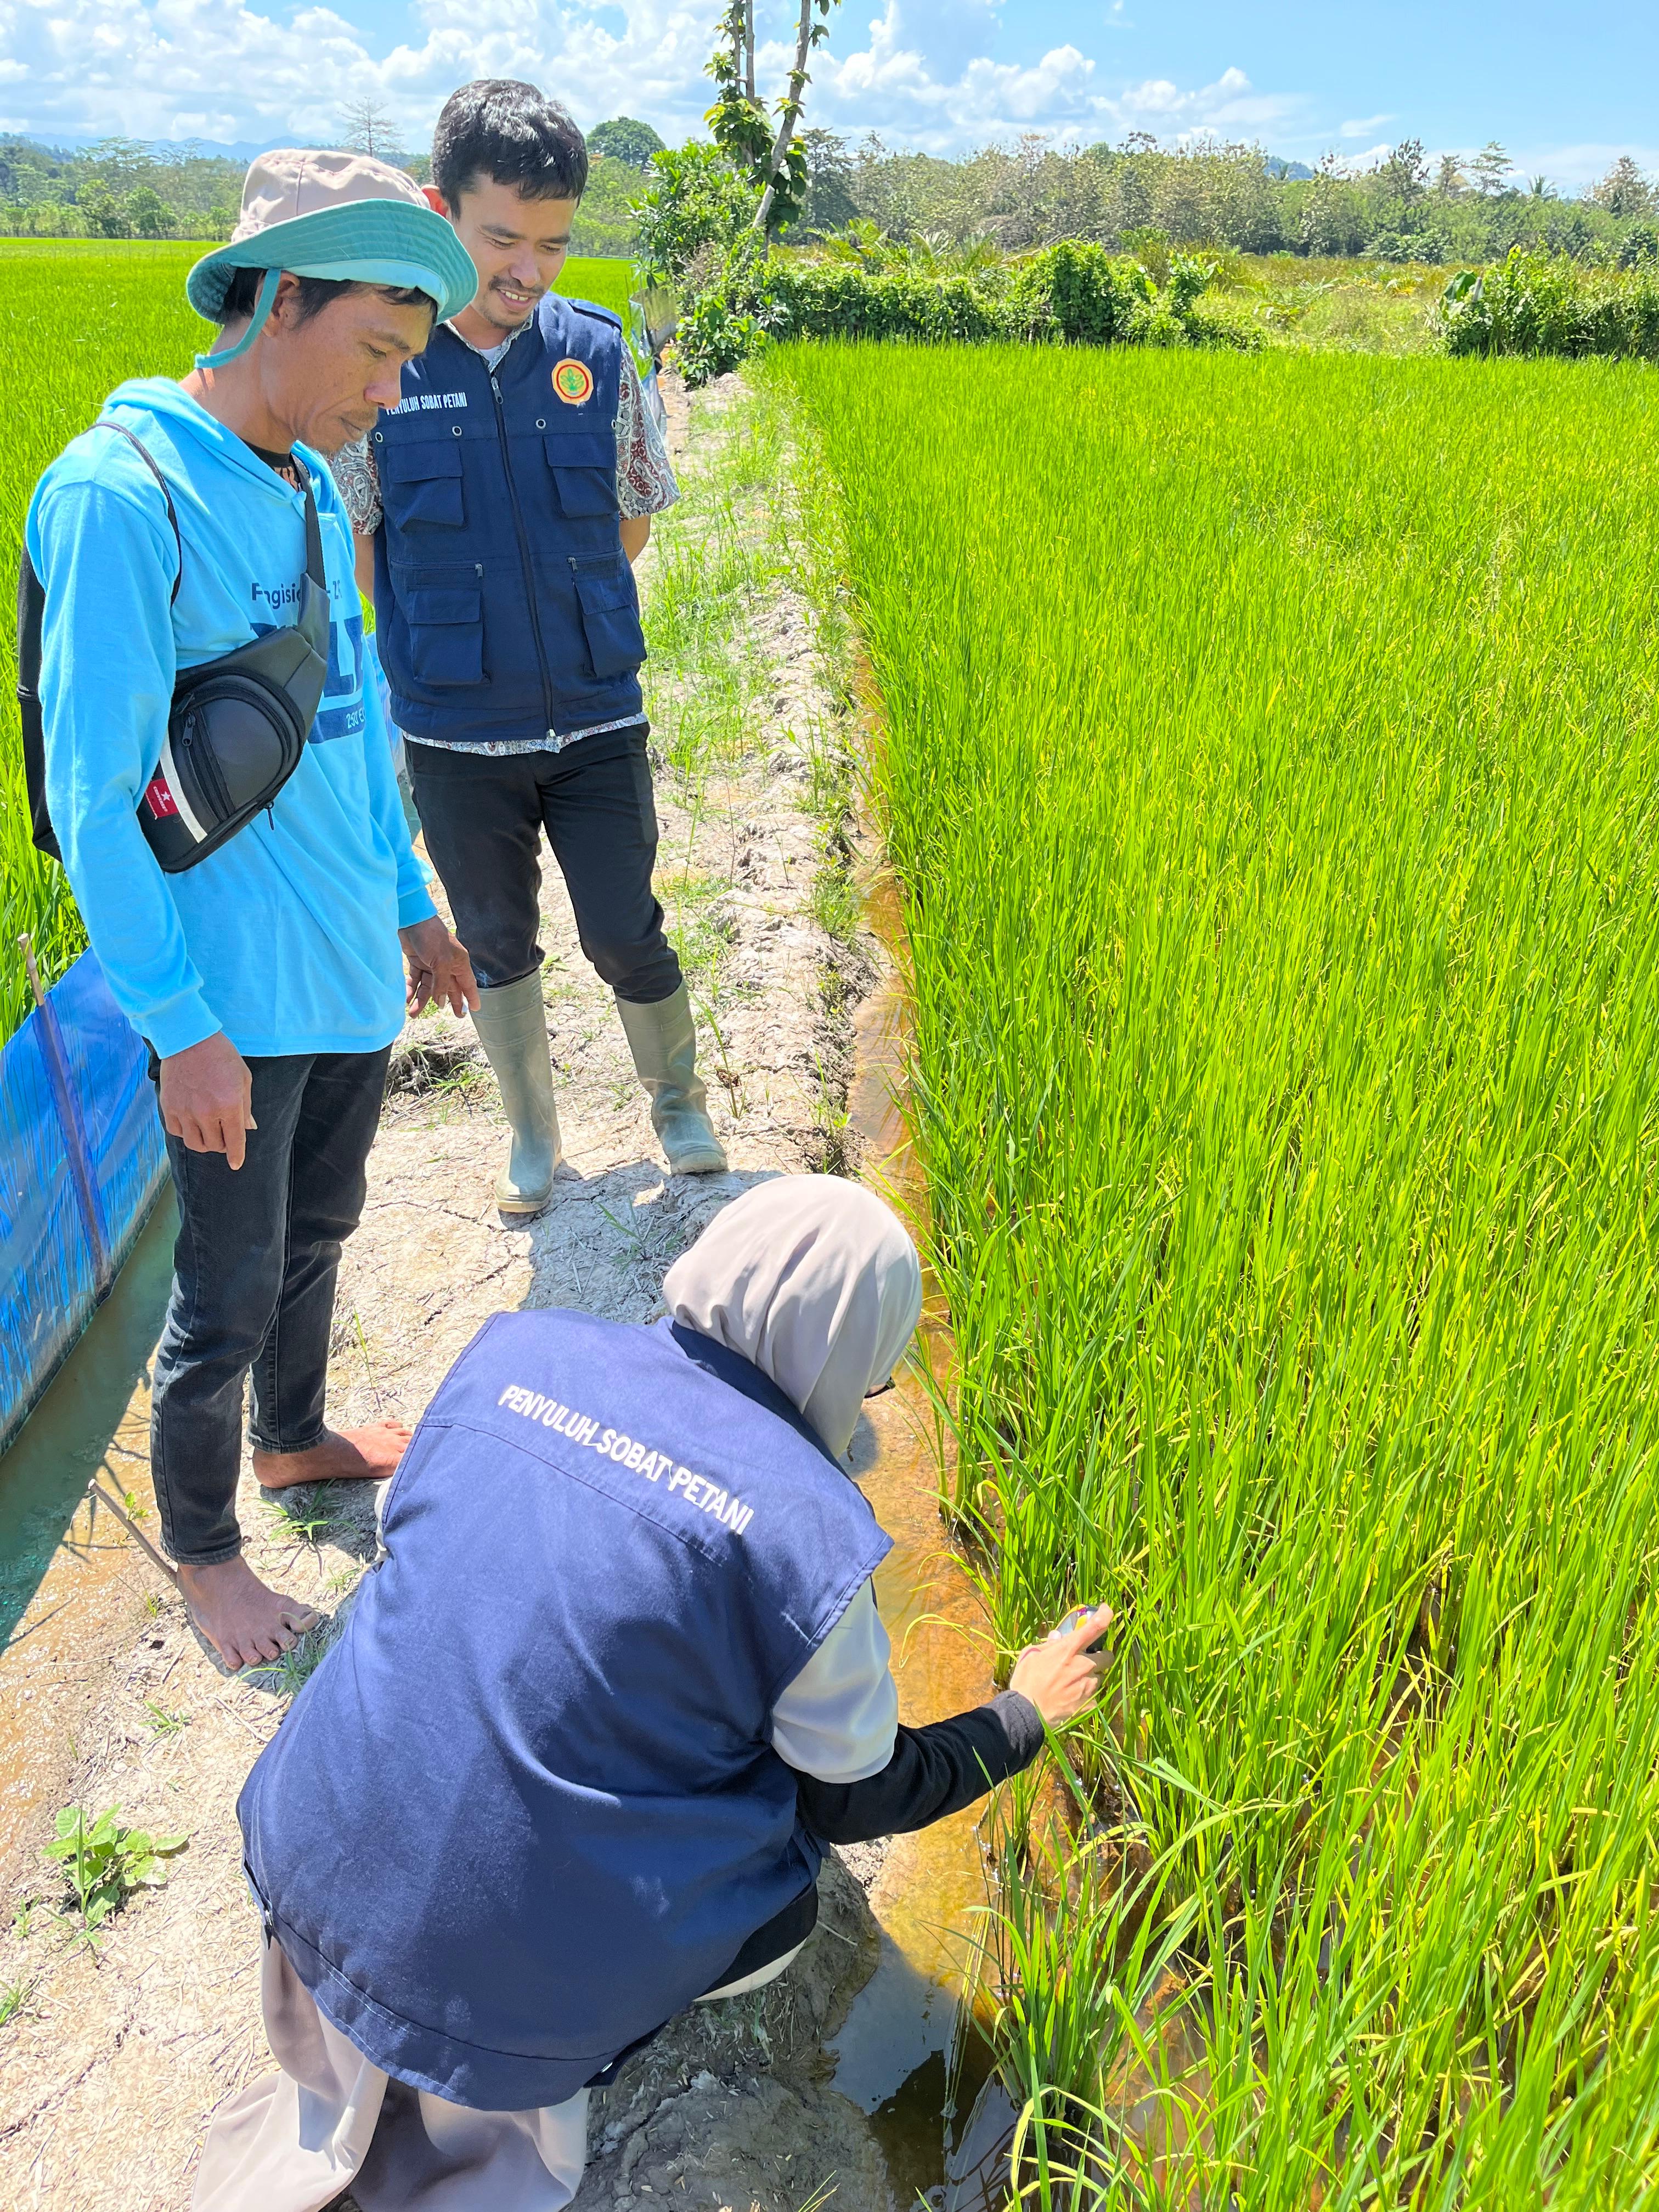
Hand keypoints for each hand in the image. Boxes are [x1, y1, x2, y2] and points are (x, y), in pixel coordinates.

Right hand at [158, 1032, 255, 1169]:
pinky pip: (177, 1132)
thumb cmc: (221, 1055)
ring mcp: (185, 1110)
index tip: (236, 1164)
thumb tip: (248, 1128)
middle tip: (224, 1133)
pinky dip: (186, 1132)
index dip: (236, 1156)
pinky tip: (191, 1122)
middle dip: (222, 1144)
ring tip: (208, 1132)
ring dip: (204, 1142)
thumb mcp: (243, 1078)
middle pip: (214, 1145)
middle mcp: (206, 1112)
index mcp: (229, 1105)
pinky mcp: (168, 1106)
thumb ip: (246, 1106)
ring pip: (194, 1144)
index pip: (234, 1141)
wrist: (189, 1038)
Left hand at [400, 916, 478, 1017]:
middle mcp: (447, 965)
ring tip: (413, 1013)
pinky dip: (412, 989)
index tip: (475, 1010)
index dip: (471, 997)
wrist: (410, 920)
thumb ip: (441, 984)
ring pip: (429, 987)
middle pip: (449, 988)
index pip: (468, 984)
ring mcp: (432, 964)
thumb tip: (441, 1004)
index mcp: (459, 963)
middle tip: (453, 1017)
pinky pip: (416, 980)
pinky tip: (407, 998)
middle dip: (448, 1002)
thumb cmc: (431, 937)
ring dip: (422, 999)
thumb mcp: (441, 962)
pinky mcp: (418, 961)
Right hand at [1009, 1606, 1112, 1728]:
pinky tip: (1072, 1700)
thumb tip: (1057, 1638)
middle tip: (1087, 1662)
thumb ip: (1047, 1645)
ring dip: (1091, 1678)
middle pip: (1107, 1656)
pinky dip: (1086, 1697)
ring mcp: (1089, 1686)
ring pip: (1100, 1678)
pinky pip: (1094, 1697)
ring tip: (1073, 1685)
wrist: (1027, 1713)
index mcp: (1069, 1649)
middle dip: (1100, 1657)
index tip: (1106, 1611)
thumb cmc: (1026, 1681)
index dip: (1105, 1615)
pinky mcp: (1090, 1704)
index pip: (1095, 1626)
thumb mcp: (1030, 1655)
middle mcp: (1084, 1665)